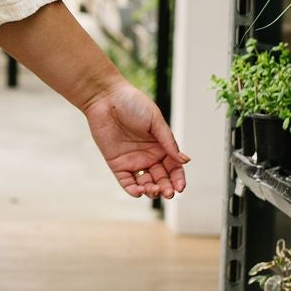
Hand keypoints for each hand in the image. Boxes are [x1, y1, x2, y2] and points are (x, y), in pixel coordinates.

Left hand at [85, 81, 189, 199]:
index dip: (178, 179)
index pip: (174, 167)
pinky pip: (127, 182)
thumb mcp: (155, 121)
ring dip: (151, 191)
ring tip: (154, 190)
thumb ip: (168, 142)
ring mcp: (133, 161)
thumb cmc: (133, 103)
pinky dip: (133, 190)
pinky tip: (140, 191)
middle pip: (161, 178)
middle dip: (166, 188)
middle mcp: (149, 156)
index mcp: (161, 146)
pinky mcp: (117, 164)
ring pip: (146, 183)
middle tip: (168, 193)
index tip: (180, 188)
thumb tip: (184, 161)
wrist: (106, 98)